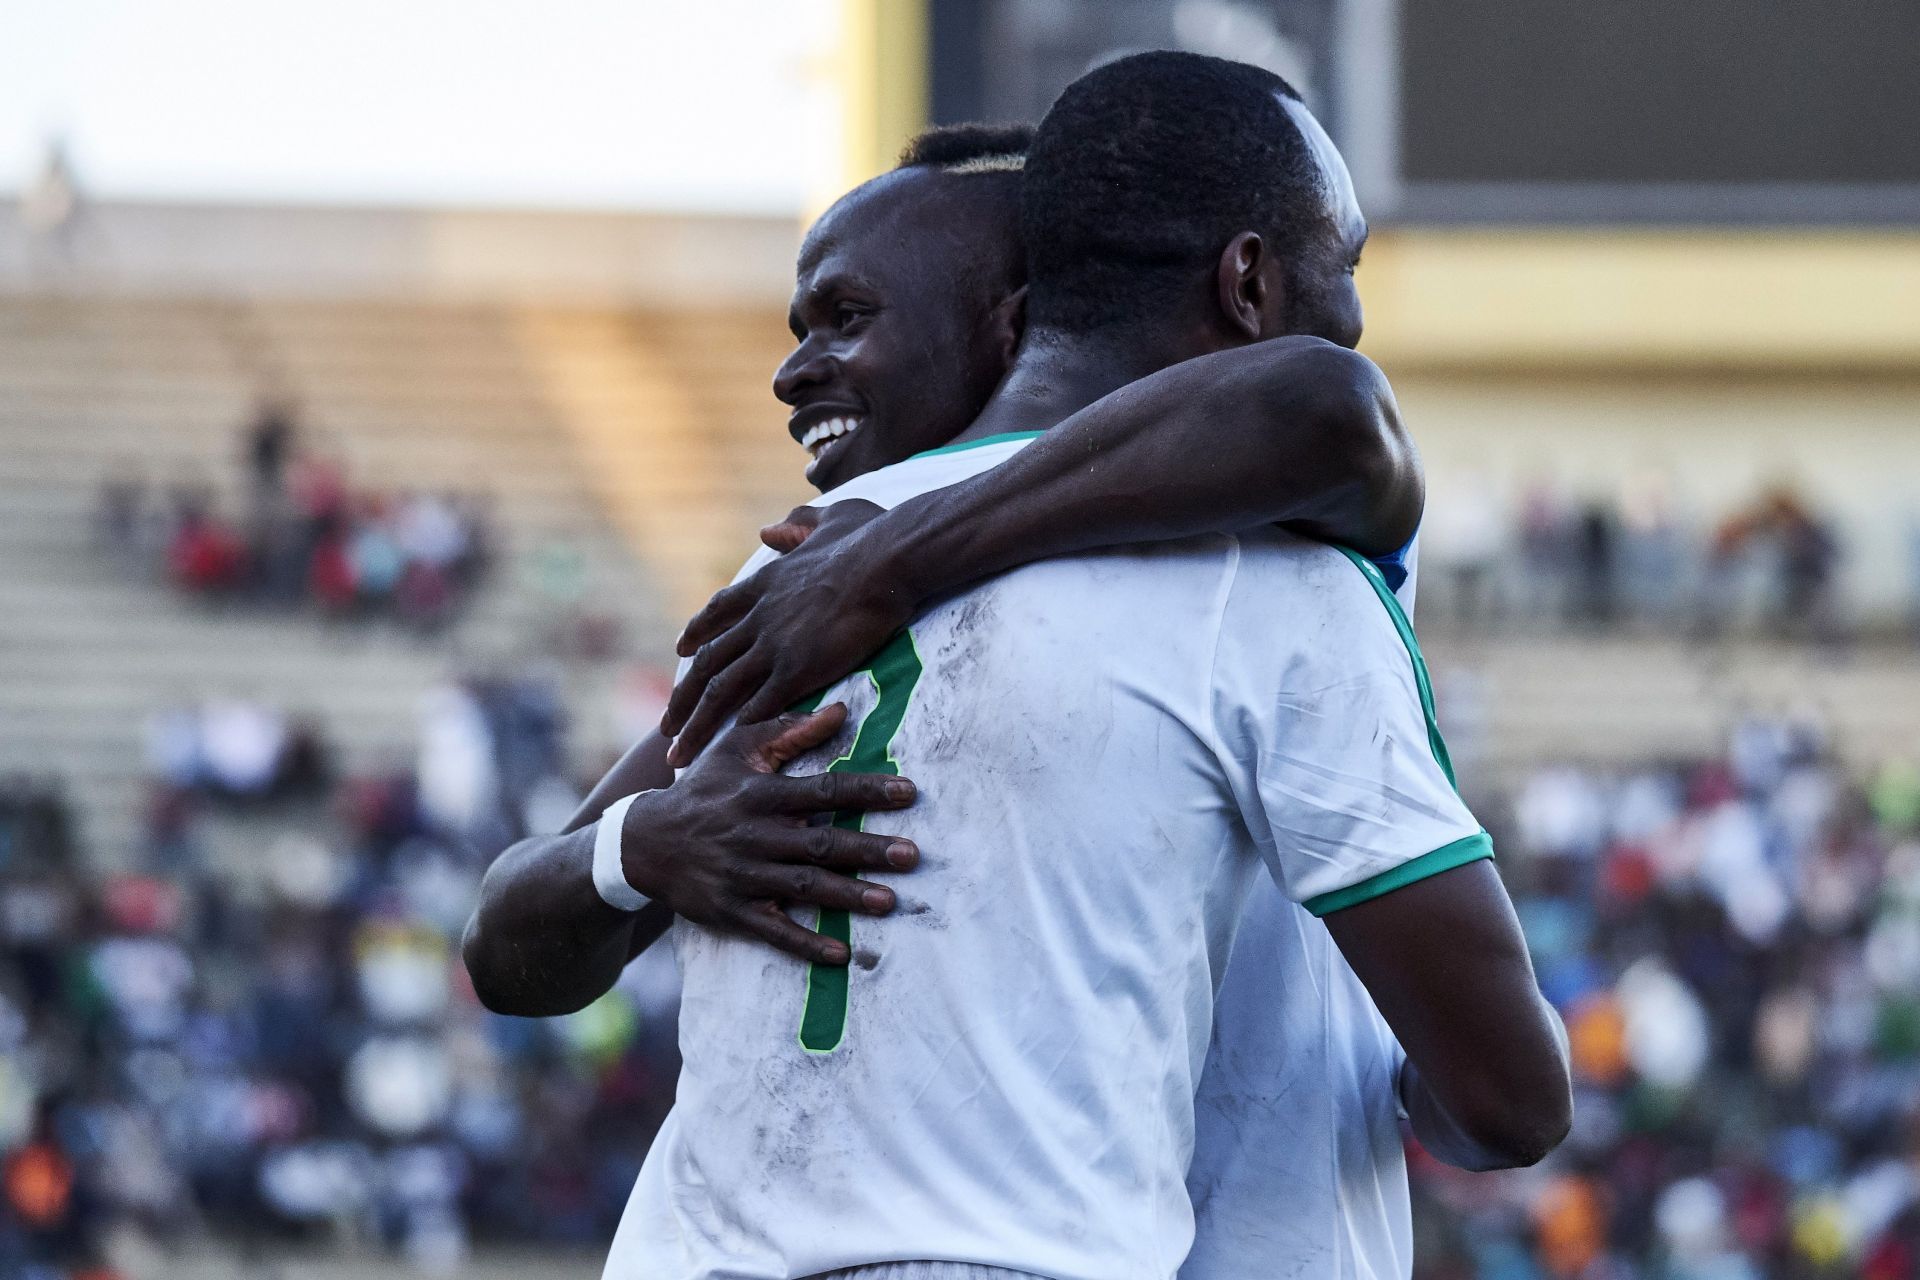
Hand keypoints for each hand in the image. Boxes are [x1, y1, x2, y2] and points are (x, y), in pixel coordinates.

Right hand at [623, 703, 918, 964]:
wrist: (643, 842)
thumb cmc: (702, 789)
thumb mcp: (735, 748)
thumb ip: (788, 731)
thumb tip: (841, 710)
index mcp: (760, 794)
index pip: (822, 790)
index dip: (866, 791)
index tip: (909, 793)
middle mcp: (754, 835)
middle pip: (819, 843)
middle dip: (867, 849)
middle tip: (912, 855)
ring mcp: (742, 876)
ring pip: (802, 887)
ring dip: (847, 896)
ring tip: (889, 901)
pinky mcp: (731, 911)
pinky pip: (773, 931)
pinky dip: (806, 944)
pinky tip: (841, 954)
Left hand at [663, 499, 913, 765]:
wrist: (886, 561)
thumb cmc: (870, 538)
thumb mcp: (830, 520)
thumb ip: (797, 528)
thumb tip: (769, 531)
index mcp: (765, 583)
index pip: (718, 612)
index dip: (697, 632)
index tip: (680, 649)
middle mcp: (758, 617)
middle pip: (706, 663)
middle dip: (682, 699)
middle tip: (666, 726)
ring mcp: (774, 645)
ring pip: (721, 692)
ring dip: (698, 726)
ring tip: (679, 753)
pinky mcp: (797, 669)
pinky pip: (761, 704)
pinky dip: (742, 726)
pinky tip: (731, 745)